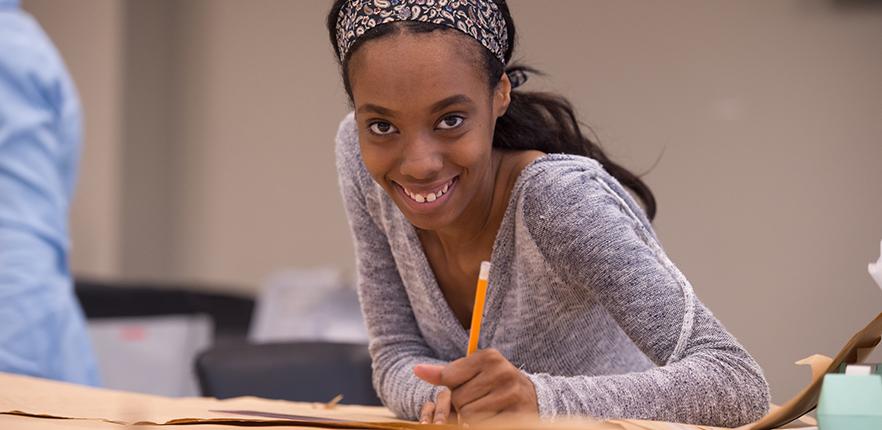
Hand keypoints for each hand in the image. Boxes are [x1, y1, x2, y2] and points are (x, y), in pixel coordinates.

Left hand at [413, 349, 537, 422]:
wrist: (532, 397)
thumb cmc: (494, 383)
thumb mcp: (473, 372)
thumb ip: (446, 373)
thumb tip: (417, 370)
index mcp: (489, 356)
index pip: (449, 378)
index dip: (454, 388)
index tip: (470, 386)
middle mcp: (501, 372)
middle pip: (459, 399)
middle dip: (464, 405)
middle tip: (482, 400)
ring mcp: (511, 394)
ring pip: (469, 415)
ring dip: (473, 418)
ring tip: (488, 409)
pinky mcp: (517, 415)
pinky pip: (484, 425)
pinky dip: (484, 424)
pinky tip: (495, 417)